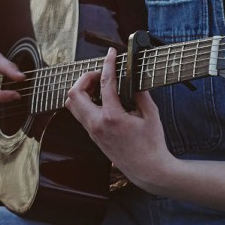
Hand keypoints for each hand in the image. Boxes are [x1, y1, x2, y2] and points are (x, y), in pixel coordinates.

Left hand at [65, 47, 174, 188]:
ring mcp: (92, 131)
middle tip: (101, 74)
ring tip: (99, 85)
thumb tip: (133, 78)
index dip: (107, 64)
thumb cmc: (152, 144)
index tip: (111, 53)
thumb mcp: (151, 116)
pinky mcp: (92, 135)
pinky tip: (100, 98)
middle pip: (74, 92)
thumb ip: (141, 94)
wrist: (147, 170)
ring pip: (72, 104)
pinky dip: (84, 101)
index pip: (105, 83)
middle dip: (85, 77)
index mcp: (112, 117)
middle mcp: (96, 124)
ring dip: (81, 89)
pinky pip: (79, 113)